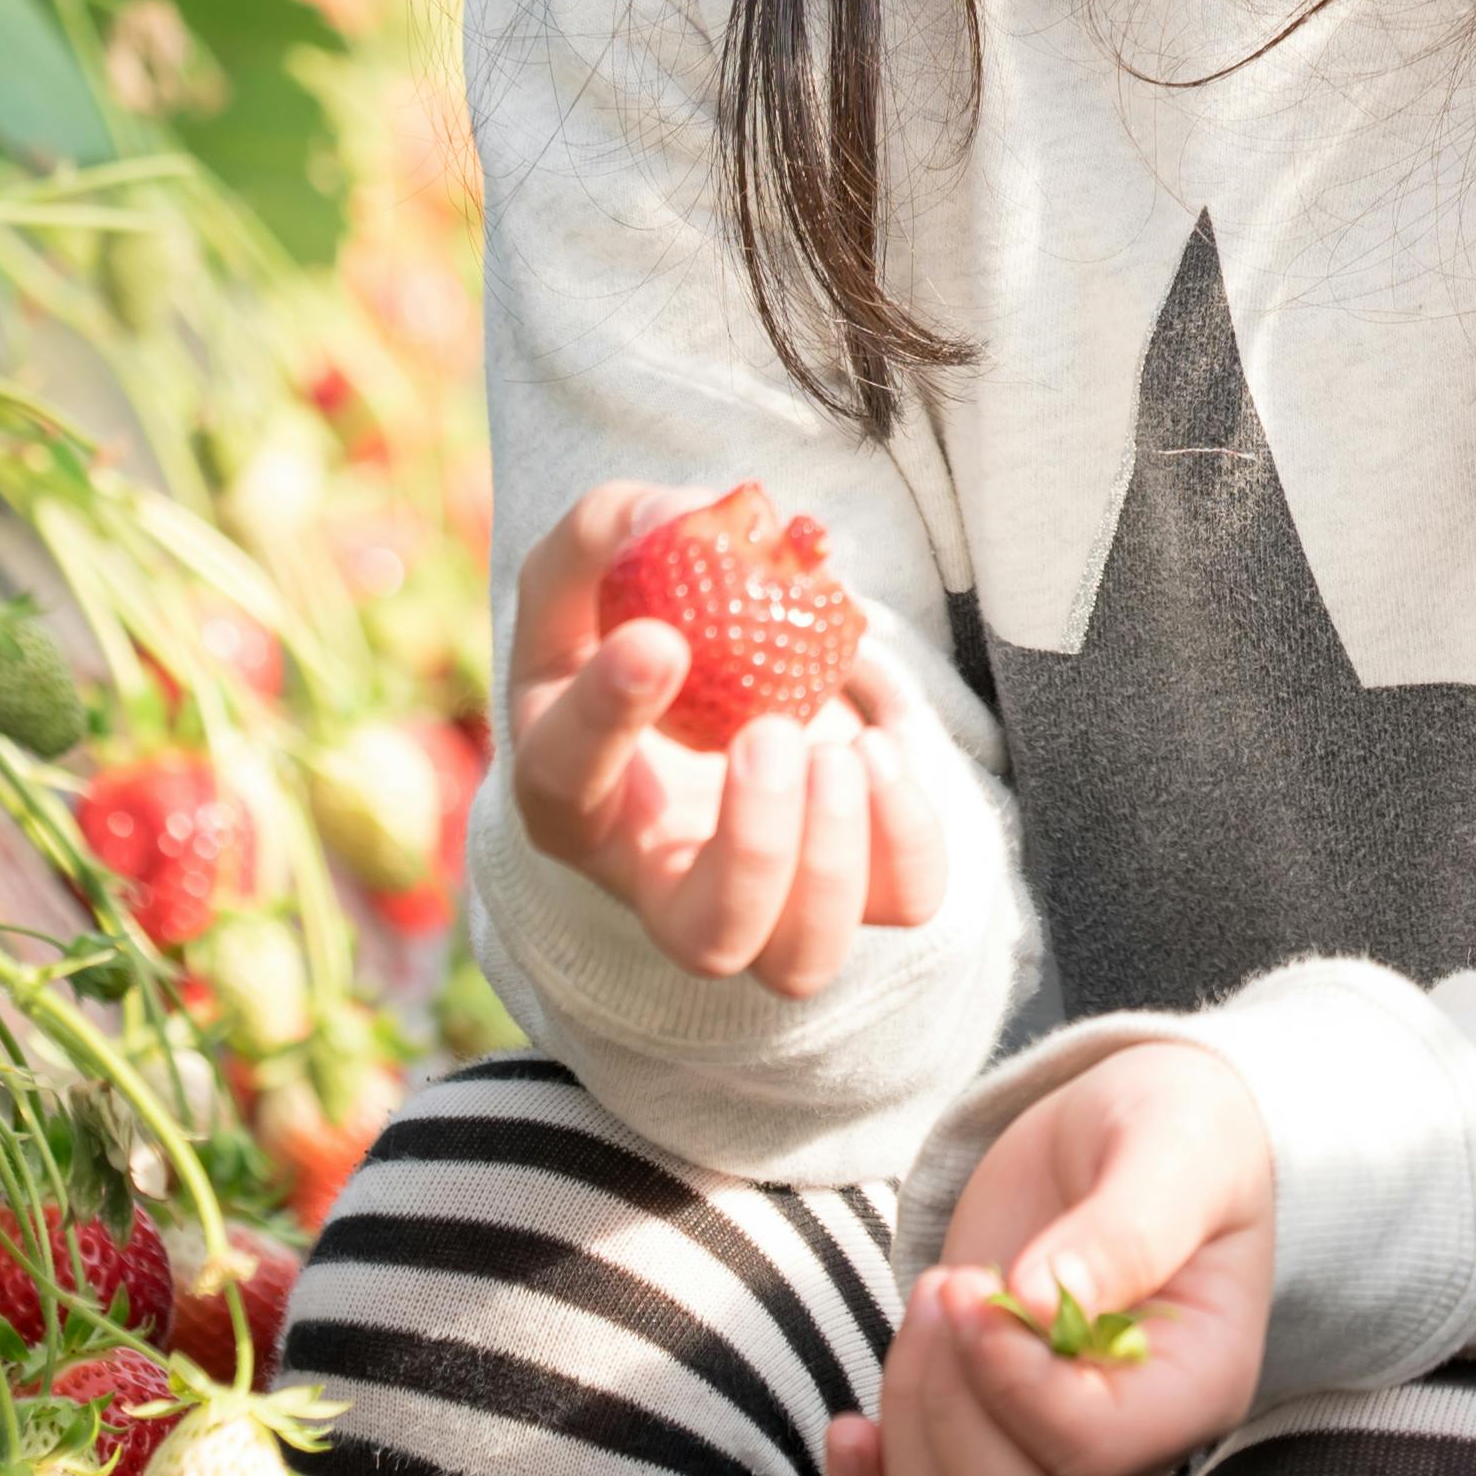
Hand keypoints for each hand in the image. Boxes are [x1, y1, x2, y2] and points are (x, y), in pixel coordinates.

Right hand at [502, 479, 952, 994]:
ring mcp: (764, 899)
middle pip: (706, 937)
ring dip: (836, 858)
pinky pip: (902, 904)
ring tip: (843, 746)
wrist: (718, 667)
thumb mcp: (606, 553)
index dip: (607, 720)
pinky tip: (882, 750)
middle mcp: (662, 879)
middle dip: (758, 846)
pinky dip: (910, 835)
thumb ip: (624, 526)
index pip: (565, 784)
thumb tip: (683, 516)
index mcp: (576, 794)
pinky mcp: (854, 882)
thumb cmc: (644, 612)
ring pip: (800, 959)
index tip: (660, 639)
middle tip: (775, 731)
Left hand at [831, 1046, 1272, 1475]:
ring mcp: (1052, 1449)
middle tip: (947, 1286)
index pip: (1091, 1447)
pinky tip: (851, 1430)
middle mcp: (1128, 1443)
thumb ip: (1127, 1225)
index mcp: (1198, 1386)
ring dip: (910, 1417)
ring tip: (932, 1297)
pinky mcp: (987, 1436)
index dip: (1012, 1382)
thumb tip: (1041, 1300)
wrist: (1129, 1131)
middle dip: (951, 1404)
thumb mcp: (1174, 1147)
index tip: (967, 1286)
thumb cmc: (1174, 1129)